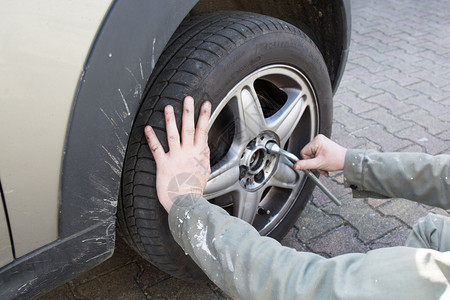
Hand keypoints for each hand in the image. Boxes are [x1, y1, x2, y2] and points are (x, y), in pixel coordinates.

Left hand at [144, 96, 210, 212]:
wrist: (186, 202)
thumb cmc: (194, 188)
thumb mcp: (205, 171)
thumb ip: (203, 157)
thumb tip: (204, 148)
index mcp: (199, 153)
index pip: (203, 131)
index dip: (204, 116)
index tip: (206, 104)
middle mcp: (188, 153)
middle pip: (189, 128)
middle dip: (189, 112)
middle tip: (188, 98)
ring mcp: (176, 157)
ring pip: (173, 134)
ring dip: (171, 120)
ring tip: (168, 107)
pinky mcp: (163, 164)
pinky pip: (156, 148)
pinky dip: (151, 137)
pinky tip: (148, 128)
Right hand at [294, 134, 346, 176]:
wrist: (348, 161)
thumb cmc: (337, 160)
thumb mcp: (319, 163)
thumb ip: (306, 165)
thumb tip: (296, 165)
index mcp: (316, 141)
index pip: (304, 153)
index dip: (308, 161)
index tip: (315, 164)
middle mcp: (318, 139)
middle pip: (308, 155)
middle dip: (314, 163)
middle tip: (321, 166)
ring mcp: (321, 142)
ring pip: (312, 156)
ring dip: (317, 164)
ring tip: (324, 166)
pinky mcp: (323, 146)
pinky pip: (317, 155)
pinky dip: (320, 161)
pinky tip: (325, 164)